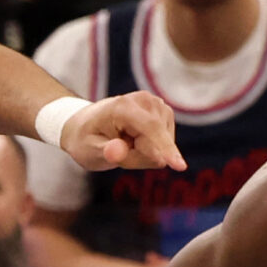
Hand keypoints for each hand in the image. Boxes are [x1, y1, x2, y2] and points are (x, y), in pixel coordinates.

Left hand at [61, 93, 184, 173]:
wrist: (86, 125)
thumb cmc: (86, 140)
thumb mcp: (88, 151)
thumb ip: (106, 152)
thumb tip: (120, 152)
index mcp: (123, 106)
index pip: (151, 129)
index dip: (165, 148)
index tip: (180, 166)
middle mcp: (144, 101)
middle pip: (158, 138)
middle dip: (141, 156)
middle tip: (116, 154)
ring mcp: (156, 104)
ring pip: (164, 141)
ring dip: (144, 153)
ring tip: (123, 146)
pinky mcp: (163, 112)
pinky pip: (165, 140)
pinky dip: (150, 148)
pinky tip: (133, 142)